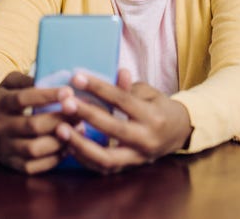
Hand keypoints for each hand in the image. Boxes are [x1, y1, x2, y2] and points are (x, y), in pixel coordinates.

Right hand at [0, 72, 77, 174]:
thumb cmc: (3, 99)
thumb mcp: (9, 83)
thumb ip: (28, 79)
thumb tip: (54, 79)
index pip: (23, 99)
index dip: (47, 95)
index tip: (69, 91)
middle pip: (32, 126)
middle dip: (60, 119)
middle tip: (80, 112)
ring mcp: (3, 148)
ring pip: (34, 149)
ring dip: (60, 140)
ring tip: (78, 129)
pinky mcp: (10, 163)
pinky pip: (34, 167)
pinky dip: (54, 158)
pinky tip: (68, 146)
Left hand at [55, 68, 191, 173]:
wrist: (178, 134)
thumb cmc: (159, 108)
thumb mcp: (149, 93)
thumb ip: (130, 87)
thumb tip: (118, 72)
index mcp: (153, 116)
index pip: (122, 100)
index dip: (99, 88)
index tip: (76, 77)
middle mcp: (146, 139)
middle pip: (113, 128)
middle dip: (87, 115)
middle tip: (65, 103)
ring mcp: (137, 157)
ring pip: (106, 158)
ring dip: (81, 144)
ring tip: (60, 130)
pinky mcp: (128, 168)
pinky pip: (103, 168)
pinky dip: (84, 158)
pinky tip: (68, 144)